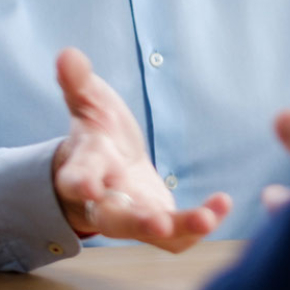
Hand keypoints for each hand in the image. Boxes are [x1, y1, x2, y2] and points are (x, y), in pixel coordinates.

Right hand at [52, 48, 230, 252]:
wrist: (107, 164)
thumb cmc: (97, 131)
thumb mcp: (88, 102)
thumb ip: (79, 83)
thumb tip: (67, 54)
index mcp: (85, 169)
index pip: (76, 179)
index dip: (81, 183)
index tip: (89, 187)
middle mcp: (106, 201)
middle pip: (114, 220)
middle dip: (136, 222)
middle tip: (158, 224)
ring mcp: (134, 215)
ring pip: (153, 233)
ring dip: (181, 228)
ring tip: (208, 218)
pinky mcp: (159, 223)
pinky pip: (178, 236)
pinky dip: (199, 225)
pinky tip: (223, 203)